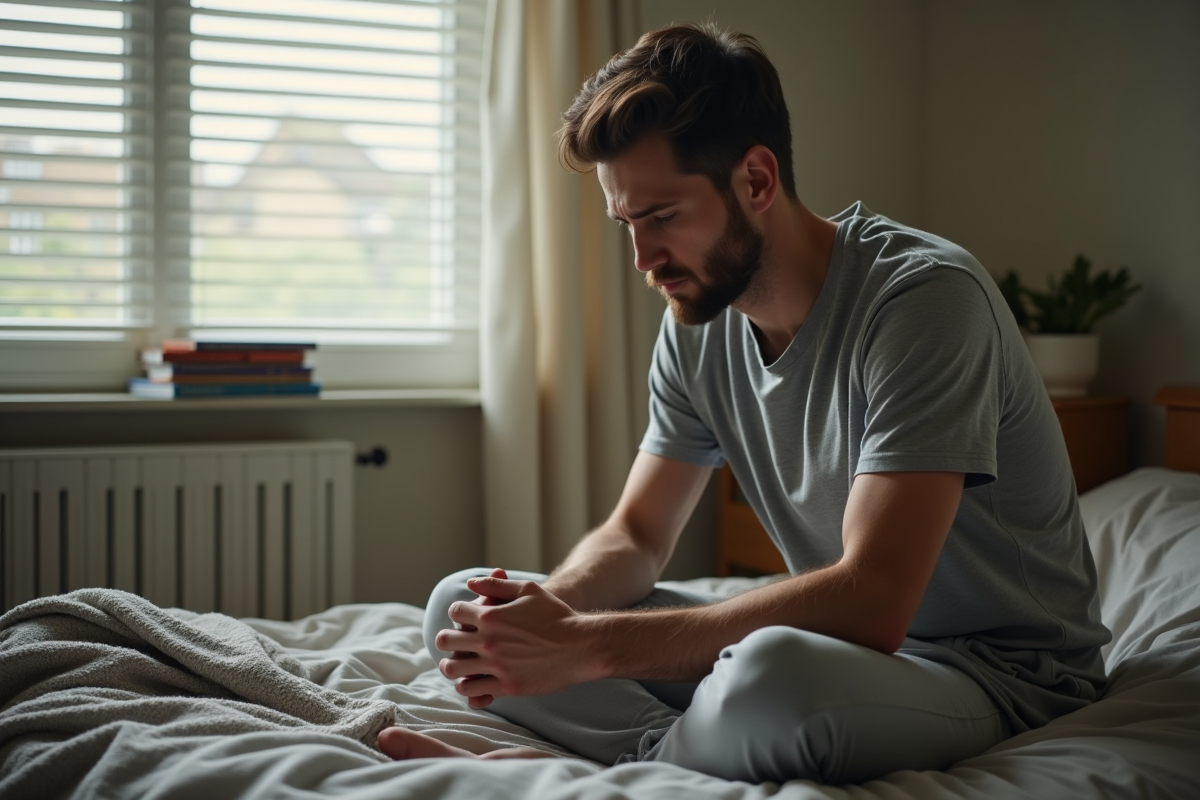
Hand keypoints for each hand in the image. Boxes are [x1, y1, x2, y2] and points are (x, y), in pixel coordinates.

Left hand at [435, 574, 600, 707]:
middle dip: (447, 640)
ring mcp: (496, 665)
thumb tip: (470, 583)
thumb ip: (496, 585)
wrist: (580, 646)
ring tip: (457, 665)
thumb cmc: (556, 615)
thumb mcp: (528, 590)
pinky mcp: (507, 686)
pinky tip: (472, 682)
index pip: (456, 612)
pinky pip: (472, 690)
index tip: (464, 618)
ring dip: (452, 665)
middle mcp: (489, 641)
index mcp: (491, 616)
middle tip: (453, 642)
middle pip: (446, 641)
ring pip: (453, 670)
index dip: (458, 613)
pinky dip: (467, 686)